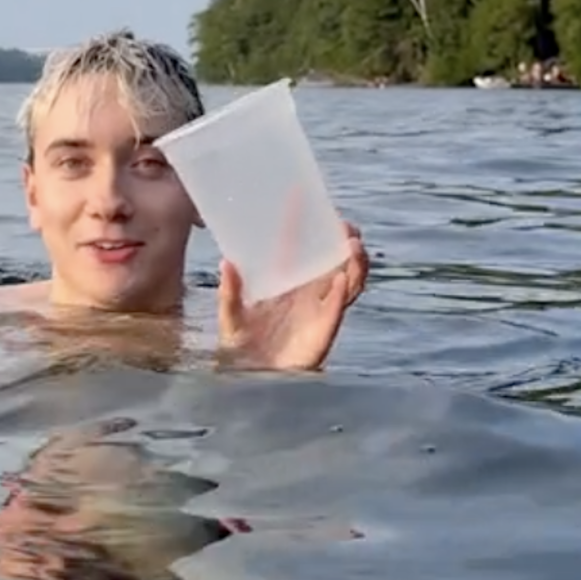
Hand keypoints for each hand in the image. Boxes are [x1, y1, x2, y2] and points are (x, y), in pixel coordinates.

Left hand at [217, 221, 368, 371]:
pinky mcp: (324, 330)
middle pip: (334, 260)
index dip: (303, 223)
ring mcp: (319, 310)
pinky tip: (342, 279)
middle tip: (345, 225)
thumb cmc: (241, 346)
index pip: (298, 246)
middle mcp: (307, 292)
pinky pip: (338, 309)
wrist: (249, 380)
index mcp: (286, 281)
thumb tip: (227, 263)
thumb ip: (230, 292)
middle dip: (344, 241)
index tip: (304, 199)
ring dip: (354, 263)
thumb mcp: (231, 316)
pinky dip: (342, 293)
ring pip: (347, 281)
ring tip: (353, 245)